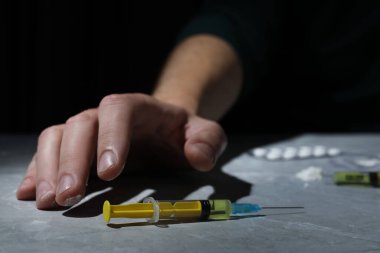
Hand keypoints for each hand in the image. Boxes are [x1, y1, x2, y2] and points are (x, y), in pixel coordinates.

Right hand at [16, 93, 226, 208]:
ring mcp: (89, 129)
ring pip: (57, 136)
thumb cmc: (182, 132)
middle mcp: (107, 115)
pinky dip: (37, 169)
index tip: (108, 172)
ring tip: (48, 200)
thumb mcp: (205, 134)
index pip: (118, 111)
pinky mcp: (76, 145)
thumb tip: (198, 157)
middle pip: (81, 125)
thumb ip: (208, 142)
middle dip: (72, 161)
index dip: (111, 138)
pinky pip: (49, 150)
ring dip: (49, 167)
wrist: (164, 127)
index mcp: (138, 107)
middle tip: (69, 196)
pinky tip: (30, 191)